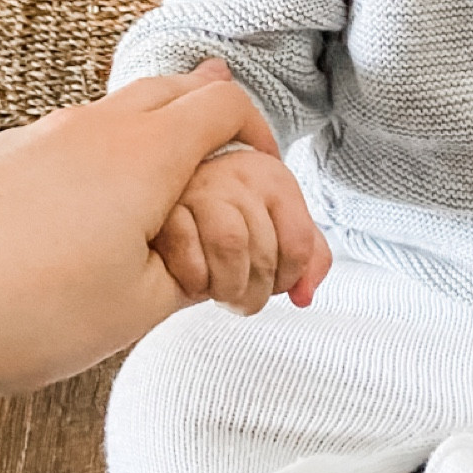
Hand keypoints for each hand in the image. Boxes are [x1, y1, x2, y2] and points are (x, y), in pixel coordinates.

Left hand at [0, 61, 329, 413]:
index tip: (263, 165)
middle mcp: (98, 126)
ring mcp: (42, 133)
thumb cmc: (16, 308)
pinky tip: (85, 216)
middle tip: (224, 161)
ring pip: (119, 110)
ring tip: (157, 194)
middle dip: (210, 116)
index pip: (227, 104)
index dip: (259, 131)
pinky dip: (98, 159)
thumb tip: (211, 263)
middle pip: (176, 86)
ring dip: (152, 137)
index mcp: (148, 155)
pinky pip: (70, 138)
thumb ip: (191, 275)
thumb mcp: (136, 309)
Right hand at [151, 145, 331, 315]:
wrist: (174, 194)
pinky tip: (194, 278)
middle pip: (263, 251)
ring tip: (221, 291)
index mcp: (273, 178)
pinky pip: (187, 252)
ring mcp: (200, 187)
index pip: (299, 244)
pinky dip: (194, 278)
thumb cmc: (231, 218)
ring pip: (230, 245)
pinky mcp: (164, 207)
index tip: (275, 284)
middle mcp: (239, 174)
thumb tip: (303, 297)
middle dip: (255, 292)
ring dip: (227, 286)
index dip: (288, 278)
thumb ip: (309, 261)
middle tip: (243, 297)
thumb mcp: (278, 230)